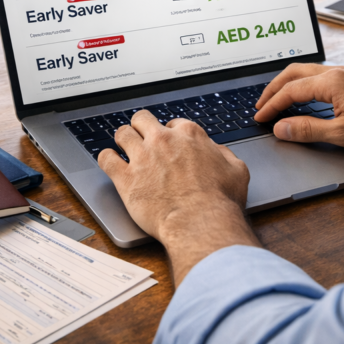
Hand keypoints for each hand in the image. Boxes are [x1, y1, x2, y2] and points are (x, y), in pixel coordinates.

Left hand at [99, 111, 259, 285]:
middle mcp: (163, 140)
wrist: (200, 223)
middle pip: (143, 120)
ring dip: (123, 138)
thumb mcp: (237, 170)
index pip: (173, 123)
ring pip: (122, 133)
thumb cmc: (220, 200)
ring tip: (123, 146)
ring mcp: (142, 158)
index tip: (170, 143)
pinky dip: (106, 158)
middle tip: (142, 137)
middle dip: (142, 127)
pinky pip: (106, 159)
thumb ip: (224, 154)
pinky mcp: (126, 178)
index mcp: (189, 135)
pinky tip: (109, 161)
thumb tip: (217, 151)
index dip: (171, 133)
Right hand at [254, 63, 343, 153]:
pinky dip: (302, 84)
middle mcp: (337, 72)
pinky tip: (302, 97)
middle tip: (260, 106)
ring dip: (287, 85)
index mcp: (331, 82)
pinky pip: (318, 75)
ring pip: (306, 71)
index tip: (260, 118)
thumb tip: (281, 127)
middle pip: (294, 73)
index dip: (271, 105)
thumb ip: (308, 130)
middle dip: (273, 89)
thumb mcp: (342, 134)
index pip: (290, 91)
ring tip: (276, 100)